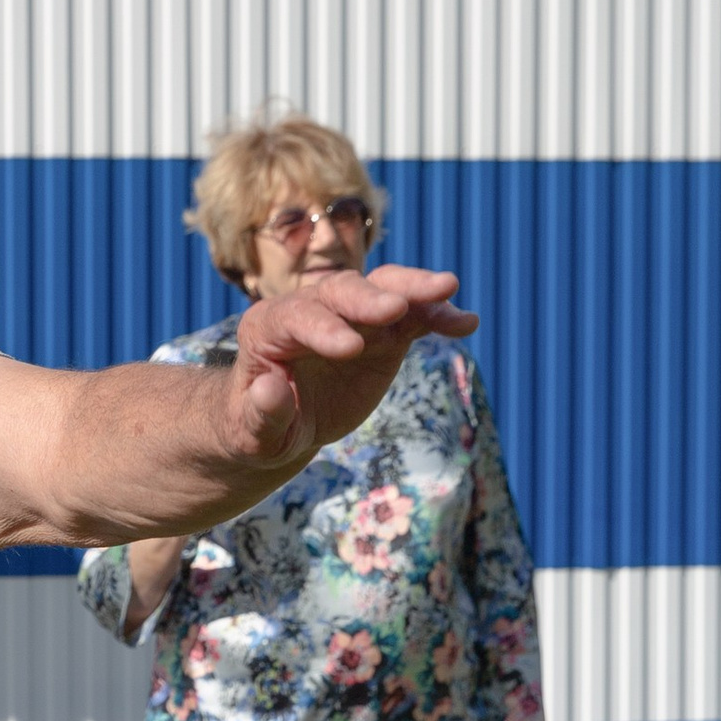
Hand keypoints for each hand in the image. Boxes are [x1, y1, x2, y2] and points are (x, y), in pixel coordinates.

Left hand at [221, 266, 478, 475]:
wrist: (283, 422)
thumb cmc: (260, 427)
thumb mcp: (253, 432)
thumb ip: (262, 413)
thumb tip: (270, 389)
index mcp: (268, 329)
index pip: (294, 317)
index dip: (322, 329)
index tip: (350, 349)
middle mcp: (310, 309)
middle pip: (341, 290)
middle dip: (369, 298)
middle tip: (397, 309)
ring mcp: (351, 316)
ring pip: (382, 288)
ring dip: (415, 289)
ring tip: (448, 291)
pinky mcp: (383, 331)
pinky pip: (414, 315)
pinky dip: (439, 315)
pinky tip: (467, 323)